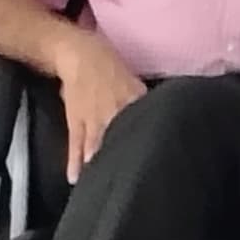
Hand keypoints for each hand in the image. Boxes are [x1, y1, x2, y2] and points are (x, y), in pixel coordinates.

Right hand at [50, 35, 146, 181]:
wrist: (80, 54)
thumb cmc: (110, 69)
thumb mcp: (134, 84)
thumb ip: (144, 103)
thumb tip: (164, 119)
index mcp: (132, 100)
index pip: (143, 126)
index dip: (148, 145)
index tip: (155, 164)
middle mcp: (114, 111)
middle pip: (120, 139)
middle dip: (123, 159)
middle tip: (129, 182)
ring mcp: (93, 118)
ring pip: (97, 146)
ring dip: (99, 164)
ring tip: (101, 185)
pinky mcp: (76, 121)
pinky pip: (75, 144)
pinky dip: (74, 162)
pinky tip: (74, 178)